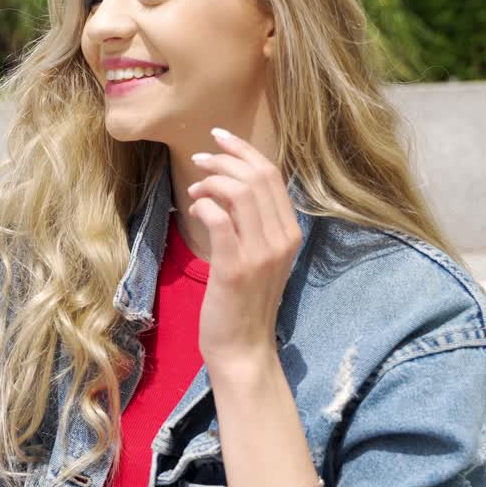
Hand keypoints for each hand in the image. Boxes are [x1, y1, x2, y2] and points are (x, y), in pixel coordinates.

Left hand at [186, 128, 301, 362]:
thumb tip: (227, 187)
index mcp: (290, 233)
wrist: (243, 348)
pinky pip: (221, 220)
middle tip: (199, 160)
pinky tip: (194, 209)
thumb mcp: (258, 257)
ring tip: (194, 189)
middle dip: (225, 160)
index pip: (273, 176)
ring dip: (212, 182)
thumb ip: (251, 224)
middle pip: (258, 178)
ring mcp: (261, 254)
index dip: (245, 151)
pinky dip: (205, 206)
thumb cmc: (244, 302)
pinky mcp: (236, 268)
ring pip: (241, 193)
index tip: (220, 138)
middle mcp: (282, 239)